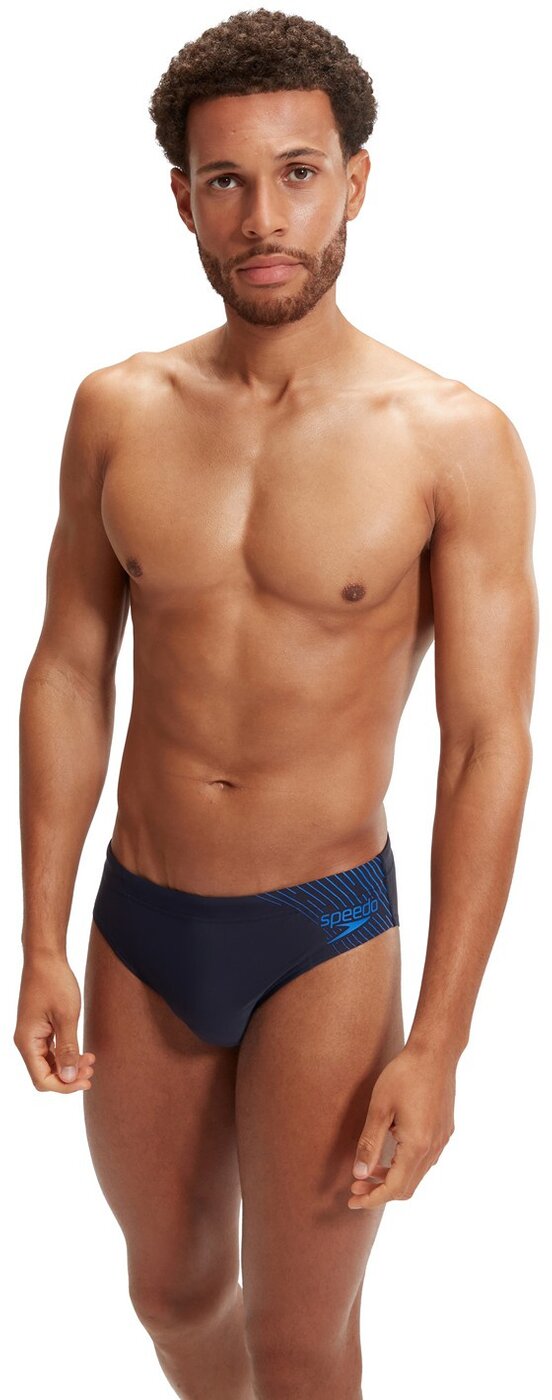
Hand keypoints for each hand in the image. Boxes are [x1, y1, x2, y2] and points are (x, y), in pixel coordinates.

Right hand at [13, 950, 95, 1092]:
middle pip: (45, 1074)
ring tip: (91, 1060)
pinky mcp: (40, 1028)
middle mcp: (26, 1042)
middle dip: (69, 1076)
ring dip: (69, 1066)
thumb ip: (67, 1049)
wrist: (46, 957)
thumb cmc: (55, 982)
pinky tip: (82, 1051)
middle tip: (92, 1069)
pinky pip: (51, 1051)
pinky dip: (66, 1054)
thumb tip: (67, 1077)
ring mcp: (32, 1035)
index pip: (42, 1079)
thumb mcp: (66, 1017)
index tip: (86, 1081)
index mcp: (27, 1042)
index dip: (64, 1086)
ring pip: (49, 1063)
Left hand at [348, 1043, 455, 1209]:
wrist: (435, 1053)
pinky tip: (390, 1153)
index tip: (351, 1201)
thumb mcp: (380, 1108)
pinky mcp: (444, 1132)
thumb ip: (370, 1144)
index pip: (394, 1188)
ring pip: (417, 1175)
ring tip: (368, 1171)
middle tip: (355, 1187)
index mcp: (417, 1146)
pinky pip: (425, 1161)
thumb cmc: (404, 1075)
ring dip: (392, 1179)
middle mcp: (433, 1149)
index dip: (372, 1199)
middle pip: (407, 1187)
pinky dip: (405, 1166)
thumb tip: (359, 1174)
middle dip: (379, 1192)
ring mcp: (442, 1141)